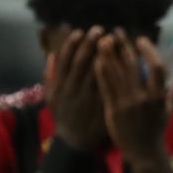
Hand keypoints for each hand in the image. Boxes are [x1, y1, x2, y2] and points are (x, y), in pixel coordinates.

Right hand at [44, 27, 105, 149]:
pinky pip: (110, 86)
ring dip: (106, 54)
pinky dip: (116, 73)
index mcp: (61, 86)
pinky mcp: (103, 106)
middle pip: (83, 63)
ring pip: (98, 72)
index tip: (80, 31)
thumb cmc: (63, 116)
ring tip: (113, 40)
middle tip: (100, 30)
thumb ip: (50, 76)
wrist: (75, 141)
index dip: (72, 45)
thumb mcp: (50, 98)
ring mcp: (90, 99)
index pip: (66, 60)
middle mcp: (74, 90)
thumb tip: (51, 54)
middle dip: (91, 44)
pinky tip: (122, 61)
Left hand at [92, 29, 170, 163]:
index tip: (140, 40)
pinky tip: (96, 61)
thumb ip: (168, 94)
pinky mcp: (113, 110)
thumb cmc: (156, 130)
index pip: (156, 67)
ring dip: (108, 54)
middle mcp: (143, 98)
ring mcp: (127, 104)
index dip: (148, 50)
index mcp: (159, 96)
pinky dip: (101, 72)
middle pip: (132, 65)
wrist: (144, 153)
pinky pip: (106, 86)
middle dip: (123, 45)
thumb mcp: (167, 111)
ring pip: (116, 73)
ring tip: (102, 41)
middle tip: (116, 32)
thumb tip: (171, 79)